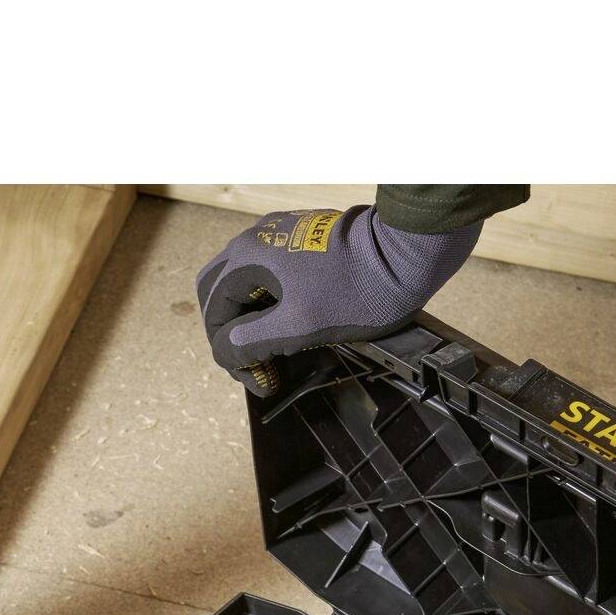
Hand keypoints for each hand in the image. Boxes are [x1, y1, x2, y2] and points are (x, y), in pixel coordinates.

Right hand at [195, 206, 479, 384]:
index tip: (257, 379)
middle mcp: (255, 240)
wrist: (401, 254)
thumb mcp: (297, 327)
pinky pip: (268, 272)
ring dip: (249, 318)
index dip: (227, 352)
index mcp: (247, 258)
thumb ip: (252, 341)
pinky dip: (267, 302)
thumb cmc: (355, 291)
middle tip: (255, 364)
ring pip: (243, 281)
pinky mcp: (300, 238)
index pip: (214, 310)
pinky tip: (289, 325)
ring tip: (273, 352)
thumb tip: (225, 352)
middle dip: (230, 332)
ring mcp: (277, 235)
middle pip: (220, 291)